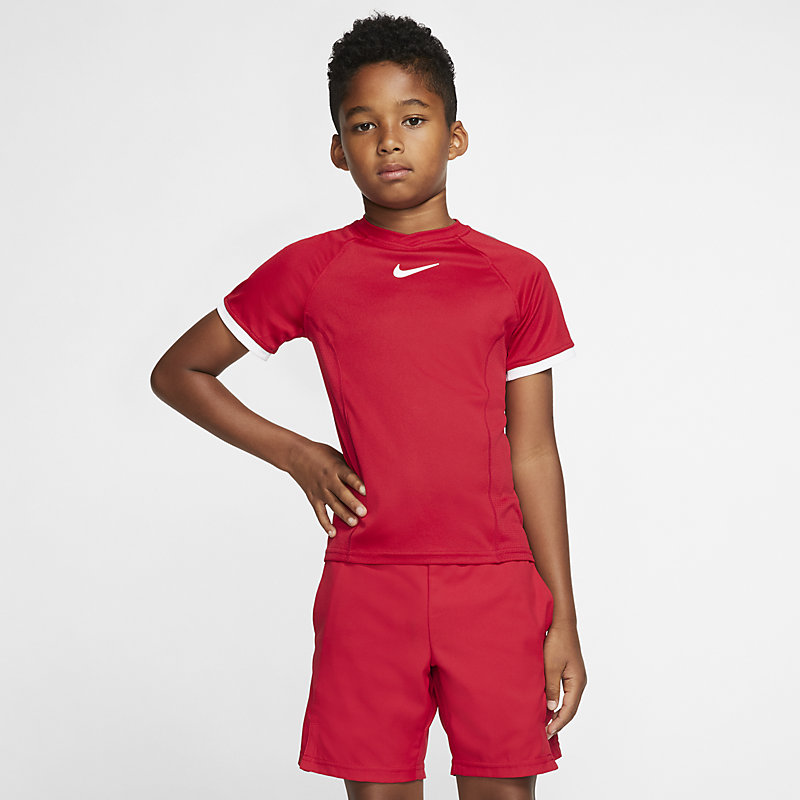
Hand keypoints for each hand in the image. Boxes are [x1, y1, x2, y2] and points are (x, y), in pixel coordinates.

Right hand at [286, 440, 366, 537]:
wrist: (296, 455)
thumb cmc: (320, 453)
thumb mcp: (336, 455)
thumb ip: (348, 467)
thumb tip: (367, 477)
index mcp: (335, 467)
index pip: (347, 476)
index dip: (356, 483)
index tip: (366, 491)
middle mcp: (327, 480)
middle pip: (341, 493)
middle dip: (352, 503)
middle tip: (363, 512)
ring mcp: (319, 490)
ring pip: (333, 504)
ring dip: (343, 514)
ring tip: (353, 523)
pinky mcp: (313, 498)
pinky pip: (320, 513)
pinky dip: (325, 524)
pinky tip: (333, 533)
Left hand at [543, 622, 586, 738]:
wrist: (561, 622)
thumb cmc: (557, 642)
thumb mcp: (551, 666)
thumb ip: (551, 688)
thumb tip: (551, 708)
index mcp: (577, 682)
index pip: (569, 710)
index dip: (558, 723)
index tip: (547, 733)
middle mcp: (579, 682)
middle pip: (570, 708)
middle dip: (558, 721)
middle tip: (545, 733)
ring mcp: (575, 677)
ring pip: (567, 701)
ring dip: (557, 712)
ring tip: (545, 723)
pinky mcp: (569, 672)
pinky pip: (564, 692)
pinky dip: (557, 701)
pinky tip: (548, 705)